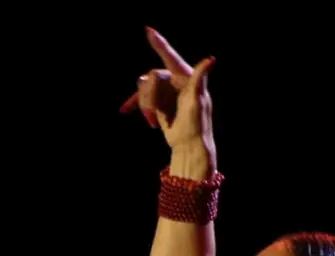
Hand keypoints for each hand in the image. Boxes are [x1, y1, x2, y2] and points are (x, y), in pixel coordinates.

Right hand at [119, 28, 215, 153]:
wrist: (188, 146)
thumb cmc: (196, 124)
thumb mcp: (197, 101)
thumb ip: (199, 78)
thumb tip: (211, 59)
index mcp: (185, 77)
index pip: (169, 57)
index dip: (159, 43)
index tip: (148, 30)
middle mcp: (175, 81)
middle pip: (151, 78)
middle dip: (148, 98)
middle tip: (152, 118)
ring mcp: (165, 92)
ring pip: (144, 88)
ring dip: (144, 105)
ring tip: (152, 122)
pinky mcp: (158, 103)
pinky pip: (141, 99)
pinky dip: (134, 104)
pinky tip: (123, 110)